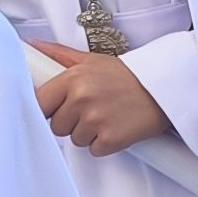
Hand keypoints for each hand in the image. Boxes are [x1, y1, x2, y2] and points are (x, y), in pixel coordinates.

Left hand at [27, 42, 173, 156]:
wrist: (163, 88)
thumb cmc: (127, 76)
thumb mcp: (92, 60)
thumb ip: (60, 55)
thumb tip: (34, 46)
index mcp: (73, 78)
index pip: (40, 103)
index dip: (48, 108)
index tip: (58, 108)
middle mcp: (82, 99)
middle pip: (56, 126)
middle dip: (71, 122)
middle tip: (92, 110)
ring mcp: (96, 121)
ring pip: (75, 140)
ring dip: (88, 133)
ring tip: (106, 117)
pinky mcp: (110, 140)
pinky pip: (93, 150)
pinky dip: (104, 144)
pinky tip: (115, 127)